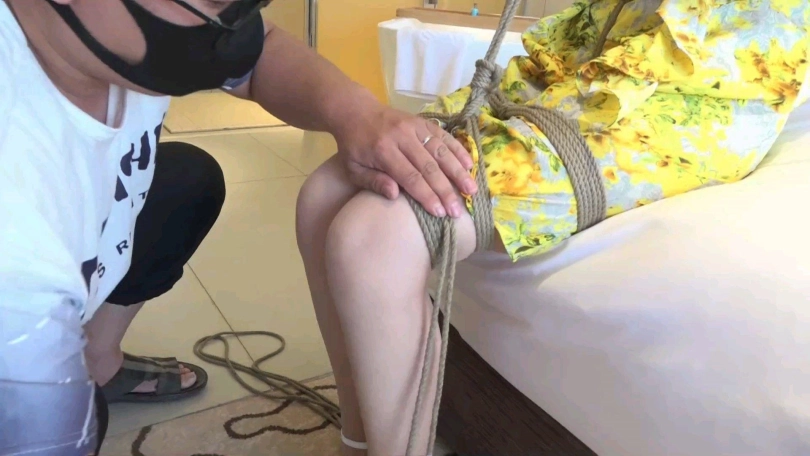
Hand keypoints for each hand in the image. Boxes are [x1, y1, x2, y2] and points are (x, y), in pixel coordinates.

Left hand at [334, 104, 477, 217]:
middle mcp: (402, 137)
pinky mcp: (423, 122)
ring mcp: (415, 127)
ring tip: (470, 190)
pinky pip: (444, 136)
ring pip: (441, 151)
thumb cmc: (354, 146)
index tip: (440, 212)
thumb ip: (373, 182)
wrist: (356, 111)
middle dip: (445, 190)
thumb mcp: (353, 168)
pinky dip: (458, 150)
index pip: (409, 176)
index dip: (426, 195)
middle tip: (457, 211)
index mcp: (383, 150)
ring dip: (458, 172)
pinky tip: (469, 165)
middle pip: (429, 167)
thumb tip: (395, 195)